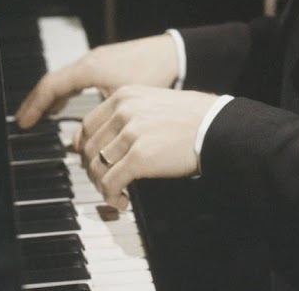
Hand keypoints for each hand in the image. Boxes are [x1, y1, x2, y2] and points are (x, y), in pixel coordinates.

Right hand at [15, 34, 178, 129]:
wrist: (174, 54)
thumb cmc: (152, 73)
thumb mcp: (123, 99)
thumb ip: (101, 120)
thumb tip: (84, 144)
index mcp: (89, 68)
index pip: (51, 85)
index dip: (35, 105)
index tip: (24, 123)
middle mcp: (89, 61)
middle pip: (54, 82)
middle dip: (38, 102)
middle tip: (25, 121)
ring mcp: (97, 61)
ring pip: (66, 79)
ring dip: (52, 97)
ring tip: (42, 115)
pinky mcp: (106, 64)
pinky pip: (77, 78)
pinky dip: (67, 92)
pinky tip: (68, 104)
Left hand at [76, 86, 218, 207]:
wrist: (214, 125)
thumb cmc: (190, 116)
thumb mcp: (153, 102)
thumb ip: (129, 113)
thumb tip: (110, 138)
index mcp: (125, 95)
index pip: (88, 125)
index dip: (85, 148)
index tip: (90, 161)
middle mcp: (123, 111)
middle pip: (89, 148)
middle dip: (93, 170)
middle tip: (105, 182)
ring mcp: (130, 133)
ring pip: (96, 167)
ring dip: (102, 186)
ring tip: (115, 194)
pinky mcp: (139, 157)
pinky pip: (111, 183)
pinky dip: (112, 197)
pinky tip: (123, 202)